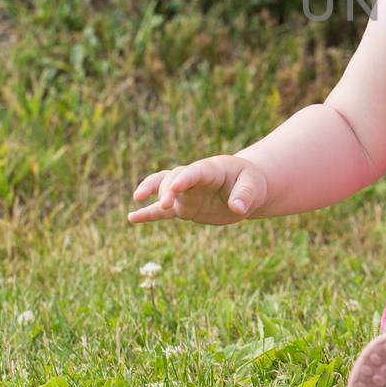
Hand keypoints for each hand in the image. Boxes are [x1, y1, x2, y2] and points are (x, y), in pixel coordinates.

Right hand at [127, 154, 268, 225]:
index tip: (175, 187)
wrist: (245, 188)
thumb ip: (245, 195)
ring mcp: (186, 193)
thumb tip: (238, 209)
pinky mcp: (183, 208)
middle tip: (165, 205)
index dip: (185, 178)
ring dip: (151, 192)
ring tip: (137, 199)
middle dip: (167, 189)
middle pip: (174, 178)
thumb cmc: (250, 182)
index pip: (195, 171)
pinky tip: (132, 218)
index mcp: (211, 169)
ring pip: (163, 189)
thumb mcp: (253, 187)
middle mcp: (194, 179)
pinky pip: (162, 212)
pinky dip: (148, 215)